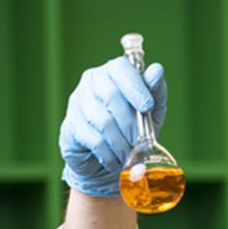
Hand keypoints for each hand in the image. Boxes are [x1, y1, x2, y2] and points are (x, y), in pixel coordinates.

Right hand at [59, 56, 167, 196]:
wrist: (108, 156)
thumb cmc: (132, 127)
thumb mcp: (151, 111)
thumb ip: (156, 91)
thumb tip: (157, 70)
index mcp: (113, 72)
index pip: (120, 68)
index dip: (135, 87)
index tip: (148, 107)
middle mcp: (92, 81)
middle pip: (110, 96)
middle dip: (130, 122)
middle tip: (140, 141)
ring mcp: (78, 101)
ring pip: (102, 120)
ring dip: (121, 142)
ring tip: (129, 154)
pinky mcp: (70, 125)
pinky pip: (93, 139)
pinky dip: (109, 153)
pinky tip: (115, 160)